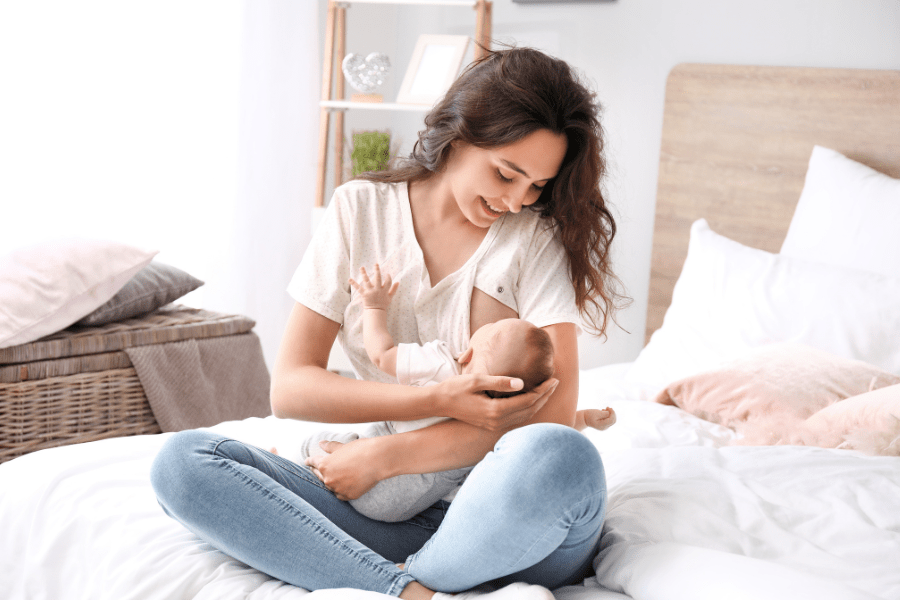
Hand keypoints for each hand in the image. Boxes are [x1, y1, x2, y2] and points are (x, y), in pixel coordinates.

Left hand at [305, 438, 383, 500]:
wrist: (377, 460)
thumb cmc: (360, 449)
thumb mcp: (342, 446)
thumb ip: (330, 447)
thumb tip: (321, 443)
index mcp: (324, 464)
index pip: (313, 463)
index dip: (309, 461)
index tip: (306, 462)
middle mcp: (328, 478)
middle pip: (320, 476)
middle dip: (318, 472)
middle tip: (315, 470)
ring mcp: (338, 488)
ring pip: (330, 486)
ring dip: (330, 482)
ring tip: (332, 478)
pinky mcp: (348, 496)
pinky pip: (340, 494)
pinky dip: (340, 490)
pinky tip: (342, 487)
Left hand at [349, 264, 398, 310]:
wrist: (376, 311)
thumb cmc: (383, 304)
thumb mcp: (390, 297)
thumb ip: (394, 289)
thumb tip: (398, 282)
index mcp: (384, 290)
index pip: (388, 281)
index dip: (388, 277)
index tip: (387, 274)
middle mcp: (377, 290)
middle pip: (378, 278)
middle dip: (377, 270)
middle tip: (376, 264)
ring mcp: (370, 292)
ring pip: (367, 281)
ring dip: (364, 273)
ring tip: (361, 267)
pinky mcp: (364, 294)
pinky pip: (358, 288)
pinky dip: (354, 283)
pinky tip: (349, 279)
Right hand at [434, 374, 558, 431]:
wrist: (439, 403)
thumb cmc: (456, 388)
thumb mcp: (477, 380)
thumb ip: (499, 381)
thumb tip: (522, 382)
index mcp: (495, 410)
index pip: (528, 401)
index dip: (543, 390)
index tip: (553, 378)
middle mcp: (497, 421)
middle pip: (530, 410)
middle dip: (545, 396)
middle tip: (556, 383)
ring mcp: (494, 425)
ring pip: (524, 417)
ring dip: (538, 404)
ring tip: (548, 390)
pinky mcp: (492, 425)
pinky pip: (516, 419)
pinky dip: (528, 410)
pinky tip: (532, 401)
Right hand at [583, 406, 616, 430]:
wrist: (584, 418)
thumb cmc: (589, 415)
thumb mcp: (596, 413)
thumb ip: (604, 414)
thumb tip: (611, 413)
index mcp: (602, 425)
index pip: (611, 420)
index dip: (613, 413)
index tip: (609, 407)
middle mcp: (604, 427)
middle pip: (613, 421)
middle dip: (612, 413)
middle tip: (608, 407)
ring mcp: (604, 427)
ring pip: (612, 420)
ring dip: (611, 414)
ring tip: (605, 408)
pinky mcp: (604, 425)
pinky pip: (609, 420)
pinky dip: (609, 415)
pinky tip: (604, 411)